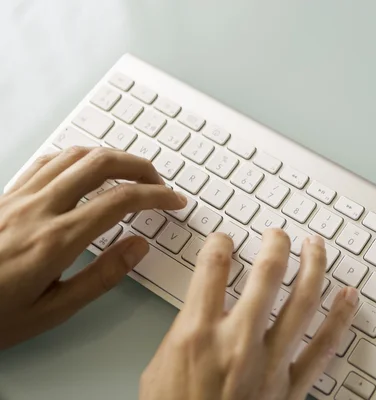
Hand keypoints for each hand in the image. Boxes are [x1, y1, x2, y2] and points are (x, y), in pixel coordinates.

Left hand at [0, 146, 185, 348]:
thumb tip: (138, 247)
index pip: (121, 201)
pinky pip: (48, 160)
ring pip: (75, 155)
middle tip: (159, 182)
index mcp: (56, 241)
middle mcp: (39, 209)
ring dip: (111, 157)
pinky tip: (87, 168)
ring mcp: (19, 197)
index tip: (174, 201)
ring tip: (131, 172)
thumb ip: (101, 277)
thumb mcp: (52, 311)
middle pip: (101, 164)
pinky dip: (78, 157)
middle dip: (141, 166)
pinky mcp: (6, 195)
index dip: (156, 196)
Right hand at [140, 229, 358, 399]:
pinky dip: (341, 319)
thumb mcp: (160, 366)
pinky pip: (325, 348)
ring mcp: (270, 364)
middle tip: (278, 234)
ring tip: (316, 247)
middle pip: (267, 273)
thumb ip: (186, 327)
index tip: (225, 240)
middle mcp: (238, 342)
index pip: (213, 265)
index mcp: (197, 333)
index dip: (220, 242)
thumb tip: (205, 301)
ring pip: (304, 301)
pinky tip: (348, 297)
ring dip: (314, 266)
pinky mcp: (291, 388)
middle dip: (276, 244)